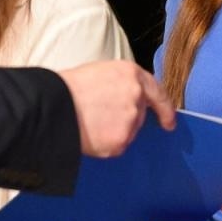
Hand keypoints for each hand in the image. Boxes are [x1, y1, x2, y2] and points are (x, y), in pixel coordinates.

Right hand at [59, 60, 176, 156]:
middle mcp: (136, 96)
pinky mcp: (121, 140)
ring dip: (114, 132)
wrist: (52, 107)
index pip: (157, 93)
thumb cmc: (67, 89)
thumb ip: (121, 85)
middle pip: (139, 116)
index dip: (165, 109)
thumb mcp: (99, 73)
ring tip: (89, 123)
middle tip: (99, 118)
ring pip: (128, 133)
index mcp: (131, 74)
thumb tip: (127, 100)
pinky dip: (105, 145)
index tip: (169, 122)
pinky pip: (116, 147)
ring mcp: (130, 120)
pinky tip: (89, 134)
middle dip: (125, 121)